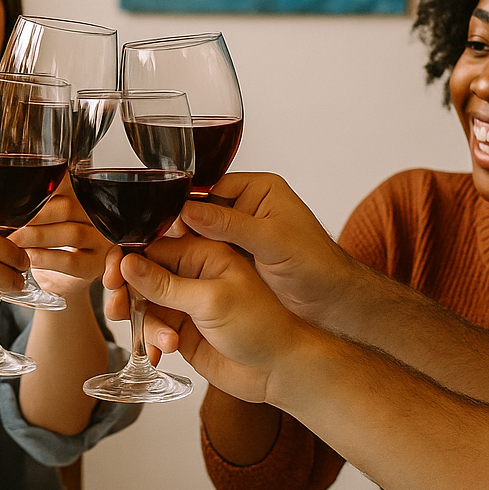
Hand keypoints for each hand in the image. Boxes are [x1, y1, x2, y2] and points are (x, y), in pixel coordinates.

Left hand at [8, 176, 109, 299]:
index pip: (65, 182)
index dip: (42, 186)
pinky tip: (27, 258)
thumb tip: (2, 198)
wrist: (59, 278)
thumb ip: (30, 203)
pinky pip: (70, 261)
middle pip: (67, 208)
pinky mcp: (94, 266)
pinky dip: (45, 259)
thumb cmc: (47, 242)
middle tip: (7, 223)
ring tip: (13, 242)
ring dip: (36, 237)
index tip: (15, 194)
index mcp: (82, 194)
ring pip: (71, 233)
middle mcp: (97, 215)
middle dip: (33, 216)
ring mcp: (100, 241)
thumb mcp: (39, 218)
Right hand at [103, 234, 315, 402]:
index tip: (113, 276)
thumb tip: (129, 263)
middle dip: (128, 292)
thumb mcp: (214, 299)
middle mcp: (195, 272)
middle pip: (144, 272)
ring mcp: (189, 301)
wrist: (281, 371)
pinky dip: (150, 340)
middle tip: (117, 309)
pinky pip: (153, 328)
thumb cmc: (264, 326)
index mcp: (208, 251)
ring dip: (142, 321)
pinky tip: (159, 354)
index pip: (156, 244)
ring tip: (162, 342)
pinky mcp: (184, 329)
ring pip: (145, 302)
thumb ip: (168, 283)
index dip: (130, 259)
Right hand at [177, 173, 355, 326]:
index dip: (187, 205)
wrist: (330, 302)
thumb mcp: (272, 240)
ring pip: (198, 234)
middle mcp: (246, 207)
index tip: (168, 223)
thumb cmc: (315, 264)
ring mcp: (239, 234)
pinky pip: (204, 255)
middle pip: (200, 210)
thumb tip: (189, 210)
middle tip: (159, 243)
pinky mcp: (234, 258)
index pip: (211, 187)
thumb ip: (231, 224)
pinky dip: (192, 263)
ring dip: (183, 247)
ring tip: (160, 259)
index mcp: (259, 188)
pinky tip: (174, 273)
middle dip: (180, 226)